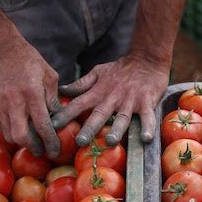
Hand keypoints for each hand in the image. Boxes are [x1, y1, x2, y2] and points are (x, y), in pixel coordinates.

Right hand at [0, 40, 62, 157]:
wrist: (1, 51)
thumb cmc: (30, 63)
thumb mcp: (50, 77)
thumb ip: (54, 101)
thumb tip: (58, 122)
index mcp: (32, 93)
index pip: (42, 126)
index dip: (50, 142)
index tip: (55, 151)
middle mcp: (13, 101)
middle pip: (21, 137)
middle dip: (33, 147)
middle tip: (42, 150)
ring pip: (9, 135)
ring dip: (22, 140)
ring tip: (32, 139)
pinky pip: (1, 126)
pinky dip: (11, 130)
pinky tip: (20, 126)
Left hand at [52, 53, 167, 146]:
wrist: (147, 59)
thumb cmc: (120, 70)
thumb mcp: (98, 72)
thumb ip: (81, 84)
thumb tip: (61, 91)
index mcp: (99, 92)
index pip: (79, 104)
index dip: (66, 114)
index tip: (53, 126)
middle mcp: (112, 98)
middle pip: (99, 114)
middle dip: (89, 128)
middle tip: (80, 142)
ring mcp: (130, 101)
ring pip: (122, 117)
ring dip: (117, 129)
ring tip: (111, 142)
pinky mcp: (147, 102)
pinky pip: (148, 117)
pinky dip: (148, 127)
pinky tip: (145, 139)